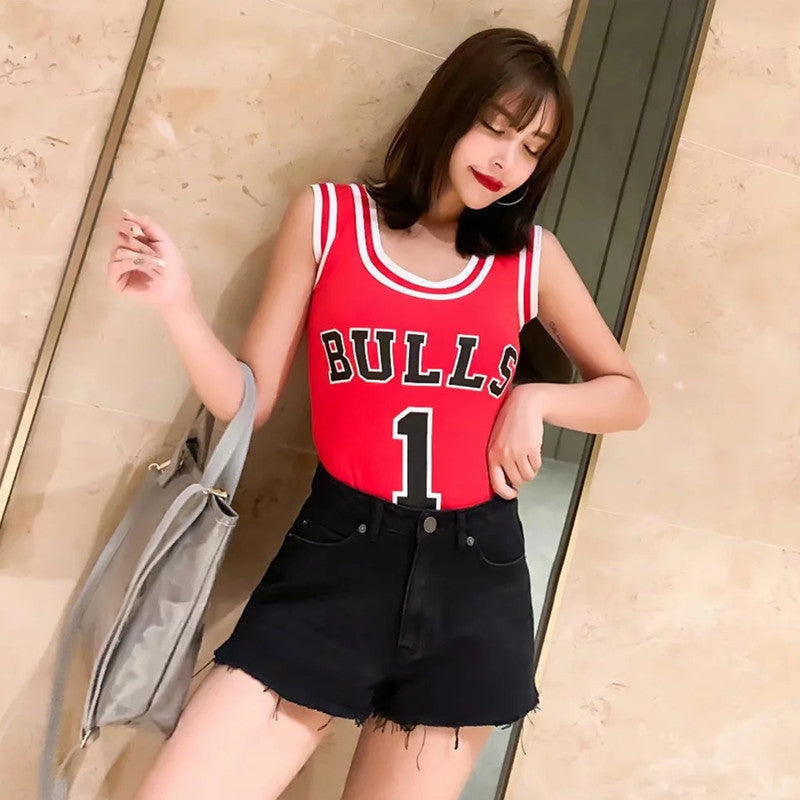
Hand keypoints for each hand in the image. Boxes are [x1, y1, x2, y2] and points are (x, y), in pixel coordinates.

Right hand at [107, 209, 192, 310]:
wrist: (176, 287)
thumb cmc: (172, 265)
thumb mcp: (162, 239)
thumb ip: (147, 224)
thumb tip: (125, 212)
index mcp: (135, 241)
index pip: (121, 225)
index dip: (126, 225)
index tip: (136, 230)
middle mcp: (125, 251)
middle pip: (119, 237)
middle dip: (137, 243)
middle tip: (151, 251)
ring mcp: (119, 266)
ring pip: (117, 251)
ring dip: (138, 256)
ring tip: (153, 263)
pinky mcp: (116, 281)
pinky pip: (114, 266)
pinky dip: (127, 264)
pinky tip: (139, 267)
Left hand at [487, 384, 545, 499]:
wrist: (523, 405)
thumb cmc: (509, 421)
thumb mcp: (495, 441)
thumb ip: (498, 459)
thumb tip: (505, 480)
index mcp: (491, 455)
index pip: (497, 484)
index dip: (506, 494)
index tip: (512, 494)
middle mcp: (503, 455)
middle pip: (517, 481)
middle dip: (522, 478)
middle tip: (523, 468)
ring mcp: (517, 452)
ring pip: (528, 476)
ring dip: (531, 470)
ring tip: (527, 458)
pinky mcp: (531, 448)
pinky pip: (537, 466)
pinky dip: (537, 462)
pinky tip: (532, 451)